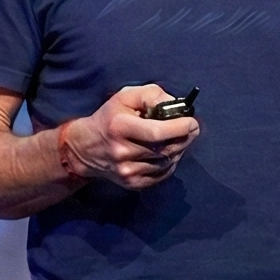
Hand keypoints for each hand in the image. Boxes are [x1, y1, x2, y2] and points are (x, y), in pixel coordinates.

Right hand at [62, 83, 198, 190]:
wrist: (86, 148)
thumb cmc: (110, 117)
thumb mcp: (126, 96)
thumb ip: (151, 95)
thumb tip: (176, 105)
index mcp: (120, 127)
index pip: (157, 132)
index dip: (180, 128)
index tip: (193, 122)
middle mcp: (122, 152)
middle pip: (165, 149)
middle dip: (184, 138)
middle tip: (192, 129)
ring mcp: (127, 171)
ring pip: (166, 162)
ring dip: (178, 150)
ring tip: (178, 139)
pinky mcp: (132, 184)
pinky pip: (162, 175)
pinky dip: (170, 163)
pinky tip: (167, 152)